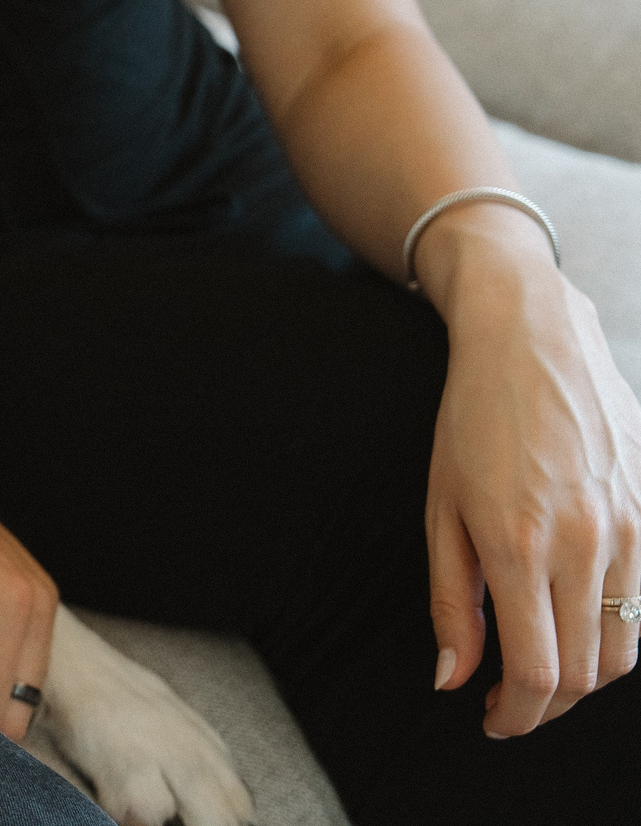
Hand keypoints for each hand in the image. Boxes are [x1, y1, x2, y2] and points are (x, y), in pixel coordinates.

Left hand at [419, 209, 640, 735]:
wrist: (533, 341)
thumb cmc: (472, 420)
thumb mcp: (440, 508)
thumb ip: (451, 600)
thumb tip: (452, 677)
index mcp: (518, 543)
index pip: (535, 671)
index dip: (516, 714)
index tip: (492, 721)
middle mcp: (585, 542)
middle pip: (583, 672)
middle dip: (545, 705)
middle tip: (509, 705)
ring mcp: (630, 528)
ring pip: (624, 648)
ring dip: (585, 678)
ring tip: (541, 672)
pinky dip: (617, 635)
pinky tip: (578, 628)